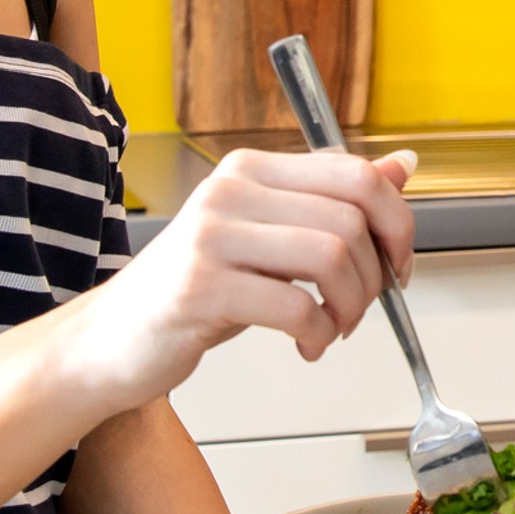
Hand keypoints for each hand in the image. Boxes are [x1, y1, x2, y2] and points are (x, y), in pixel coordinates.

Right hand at [49, 145, 418, 411]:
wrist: (112, 340)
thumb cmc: (196, 290)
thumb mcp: (269, 236)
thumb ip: (331, 202)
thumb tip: (402, 167)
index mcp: (251, 169)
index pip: (355, 174)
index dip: (396, 223)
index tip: (398, 265)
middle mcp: (230, 190)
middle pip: (351, 218)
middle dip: (375, 275)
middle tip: (358, 308)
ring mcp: (212, 235)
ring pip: (331, 256)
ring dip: (350, 306)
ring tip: (333, 329)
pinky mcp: (201, 286)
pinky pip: (296, 306)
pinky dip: (318, 333)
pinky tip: (306, 345)